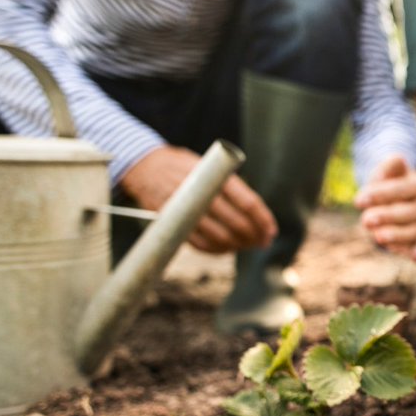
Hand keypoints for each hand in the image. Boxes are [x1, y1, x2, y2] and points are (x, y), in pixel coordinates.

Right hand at [120, 145, 275, 253]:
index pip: (247, 202)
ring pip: (220, 237)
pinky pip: (199, 244)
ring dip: (238, 245)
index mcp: (214, 176)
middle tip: (263, 241)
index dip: (263, 220)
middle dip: (254, 236)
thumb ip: (230, 185)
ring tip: (247, 245)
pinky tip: (227, 248)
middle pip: (236, 222)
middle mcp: (201, 193)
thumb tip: (257, 214)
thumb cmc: (184, 166)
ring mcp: (185, 209)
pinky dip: (216, 250)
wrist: (144, 166)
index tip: (271, 231)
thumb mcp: (208, 164)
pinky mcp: (172, 222)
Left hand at [355, 155, 415, 259]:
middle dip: (387, 216)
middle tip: (366, 220)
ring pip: (412, 232)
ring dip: (396, 236)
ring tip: (378, 236)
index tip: (358, 201)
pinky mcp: (413, 240)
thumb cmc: (386, 181)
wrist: (389, 195)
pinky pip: (414, 247)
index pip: (402, 189)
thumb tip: (394, 164)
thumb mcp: (385, 169)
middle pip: (409, 213)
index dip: (381, 194)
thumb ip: (388, 165)